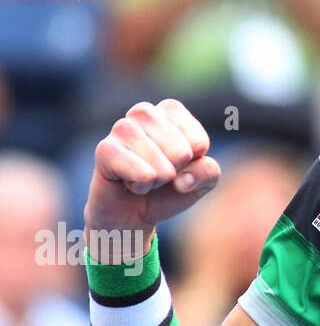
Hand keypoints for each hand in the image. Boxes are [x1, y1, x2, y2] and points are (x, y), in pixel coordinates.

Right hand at [85, 99, 219, 250]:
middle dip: (174, 173)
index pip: (199, 142)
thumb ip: (208, 172)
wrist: (130, 213)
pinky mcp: (105, 149)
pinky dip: (141, 187)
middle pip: (182, 153)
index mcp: (170, 111)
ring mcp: (122, 128)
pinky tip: (128, 182)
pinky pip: (142, 175)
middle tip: (156, 174)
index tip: (177, 166)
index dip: (193, 164)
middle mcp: (144, 112)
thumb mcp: (200, 182)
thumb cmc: (166, 190)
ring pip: (163, 166)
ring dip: (157, 181)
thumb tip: (184, 179)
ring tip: (142, 177)